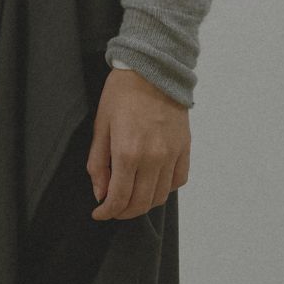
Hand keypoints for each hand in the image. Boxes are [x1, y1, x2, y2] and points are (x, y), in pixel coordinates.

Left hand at [86, 65, 188, 219]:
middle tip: (113, 210)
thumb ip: (98, 164)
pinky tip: (153, 184)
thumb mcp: (101, 127)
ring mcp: (172, 154)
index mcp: (127, 152)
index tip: (100, 213)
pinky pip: (178, 180)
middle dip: (123, 212)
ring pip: (161, 196)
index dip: (107, 212)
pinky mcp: (184, 147)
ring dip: (144, 204)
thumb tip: (100, 193)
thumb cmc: (121, 94)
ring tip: (131, 199)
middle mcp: (153, 158)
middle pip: (140, 203)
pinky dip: (165, 189)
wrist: (153, 70)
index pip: (119, 198)